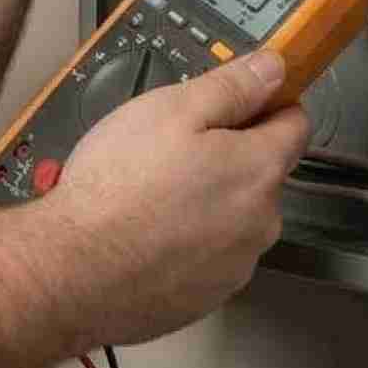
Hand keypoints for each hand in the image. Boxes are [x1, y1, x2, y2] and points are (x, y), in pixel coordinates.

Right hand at [41, 48, 310, 348]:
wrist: (73, 270)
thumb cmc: (117, 187)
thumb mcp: (170, 111)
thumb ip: (231, 88)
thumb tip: (274, 69)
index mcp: (258, 169)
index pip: (294, 125)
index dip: (268, 104)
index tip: (237, 100)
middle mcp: (261, 222)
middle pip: (260, 175)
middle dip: (225, 159)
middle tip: (169, 151)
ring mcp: (236, 266)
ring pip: (232, 220)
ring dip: (204, 205)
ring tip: (147, 197)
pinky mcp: (206, 298)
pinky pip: (206, 259)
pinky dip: (184, 245)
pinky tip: (142, 235)